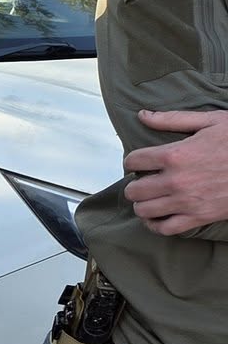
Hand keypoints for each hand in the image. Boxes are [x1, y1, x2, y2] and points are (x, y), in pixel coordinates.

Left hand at [126, 110, 227, 233]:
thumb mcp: (210, 121)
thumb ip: (173, 119)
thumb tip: (142, 115)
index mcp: (176, 154)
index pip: (134, 161)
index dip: (133, 161)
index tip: (138, 163)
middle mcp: (176, 180)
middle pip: (134, 190)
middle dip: (136, 184)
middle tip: (145, 181)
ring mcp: (186, 201)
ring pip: (144, 211)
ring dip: (143, 204)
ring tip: (150, 198)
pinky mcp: (198, 217)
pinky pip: (164, 229)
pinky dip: (156, 225)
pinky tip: (157, 217)